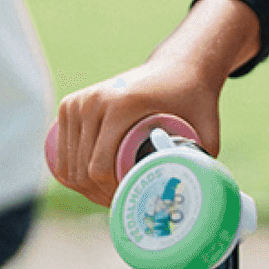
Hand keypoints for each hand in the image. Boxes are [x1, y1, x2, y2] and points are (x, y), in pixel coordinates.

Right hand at [49, 55, 227, 207]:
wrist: (178, 65)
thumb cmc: (194, 97)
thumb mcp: (207, 125)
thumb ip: (208, 157)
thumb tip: (202, 193)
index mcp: (120, 105)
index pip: (99, 168)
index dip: (112, 194)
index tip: (133, 199)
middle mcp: (95, 100)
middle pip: (82, 170)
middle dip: (99, 196)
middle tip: (124, 202)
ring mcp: (79, 101)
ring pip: (68, 164)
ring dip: (84, 188)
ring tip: (110, 195)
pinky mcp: (72, 104)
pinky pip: (60, 150)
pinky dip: (69, 172)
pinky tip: (89, 184)